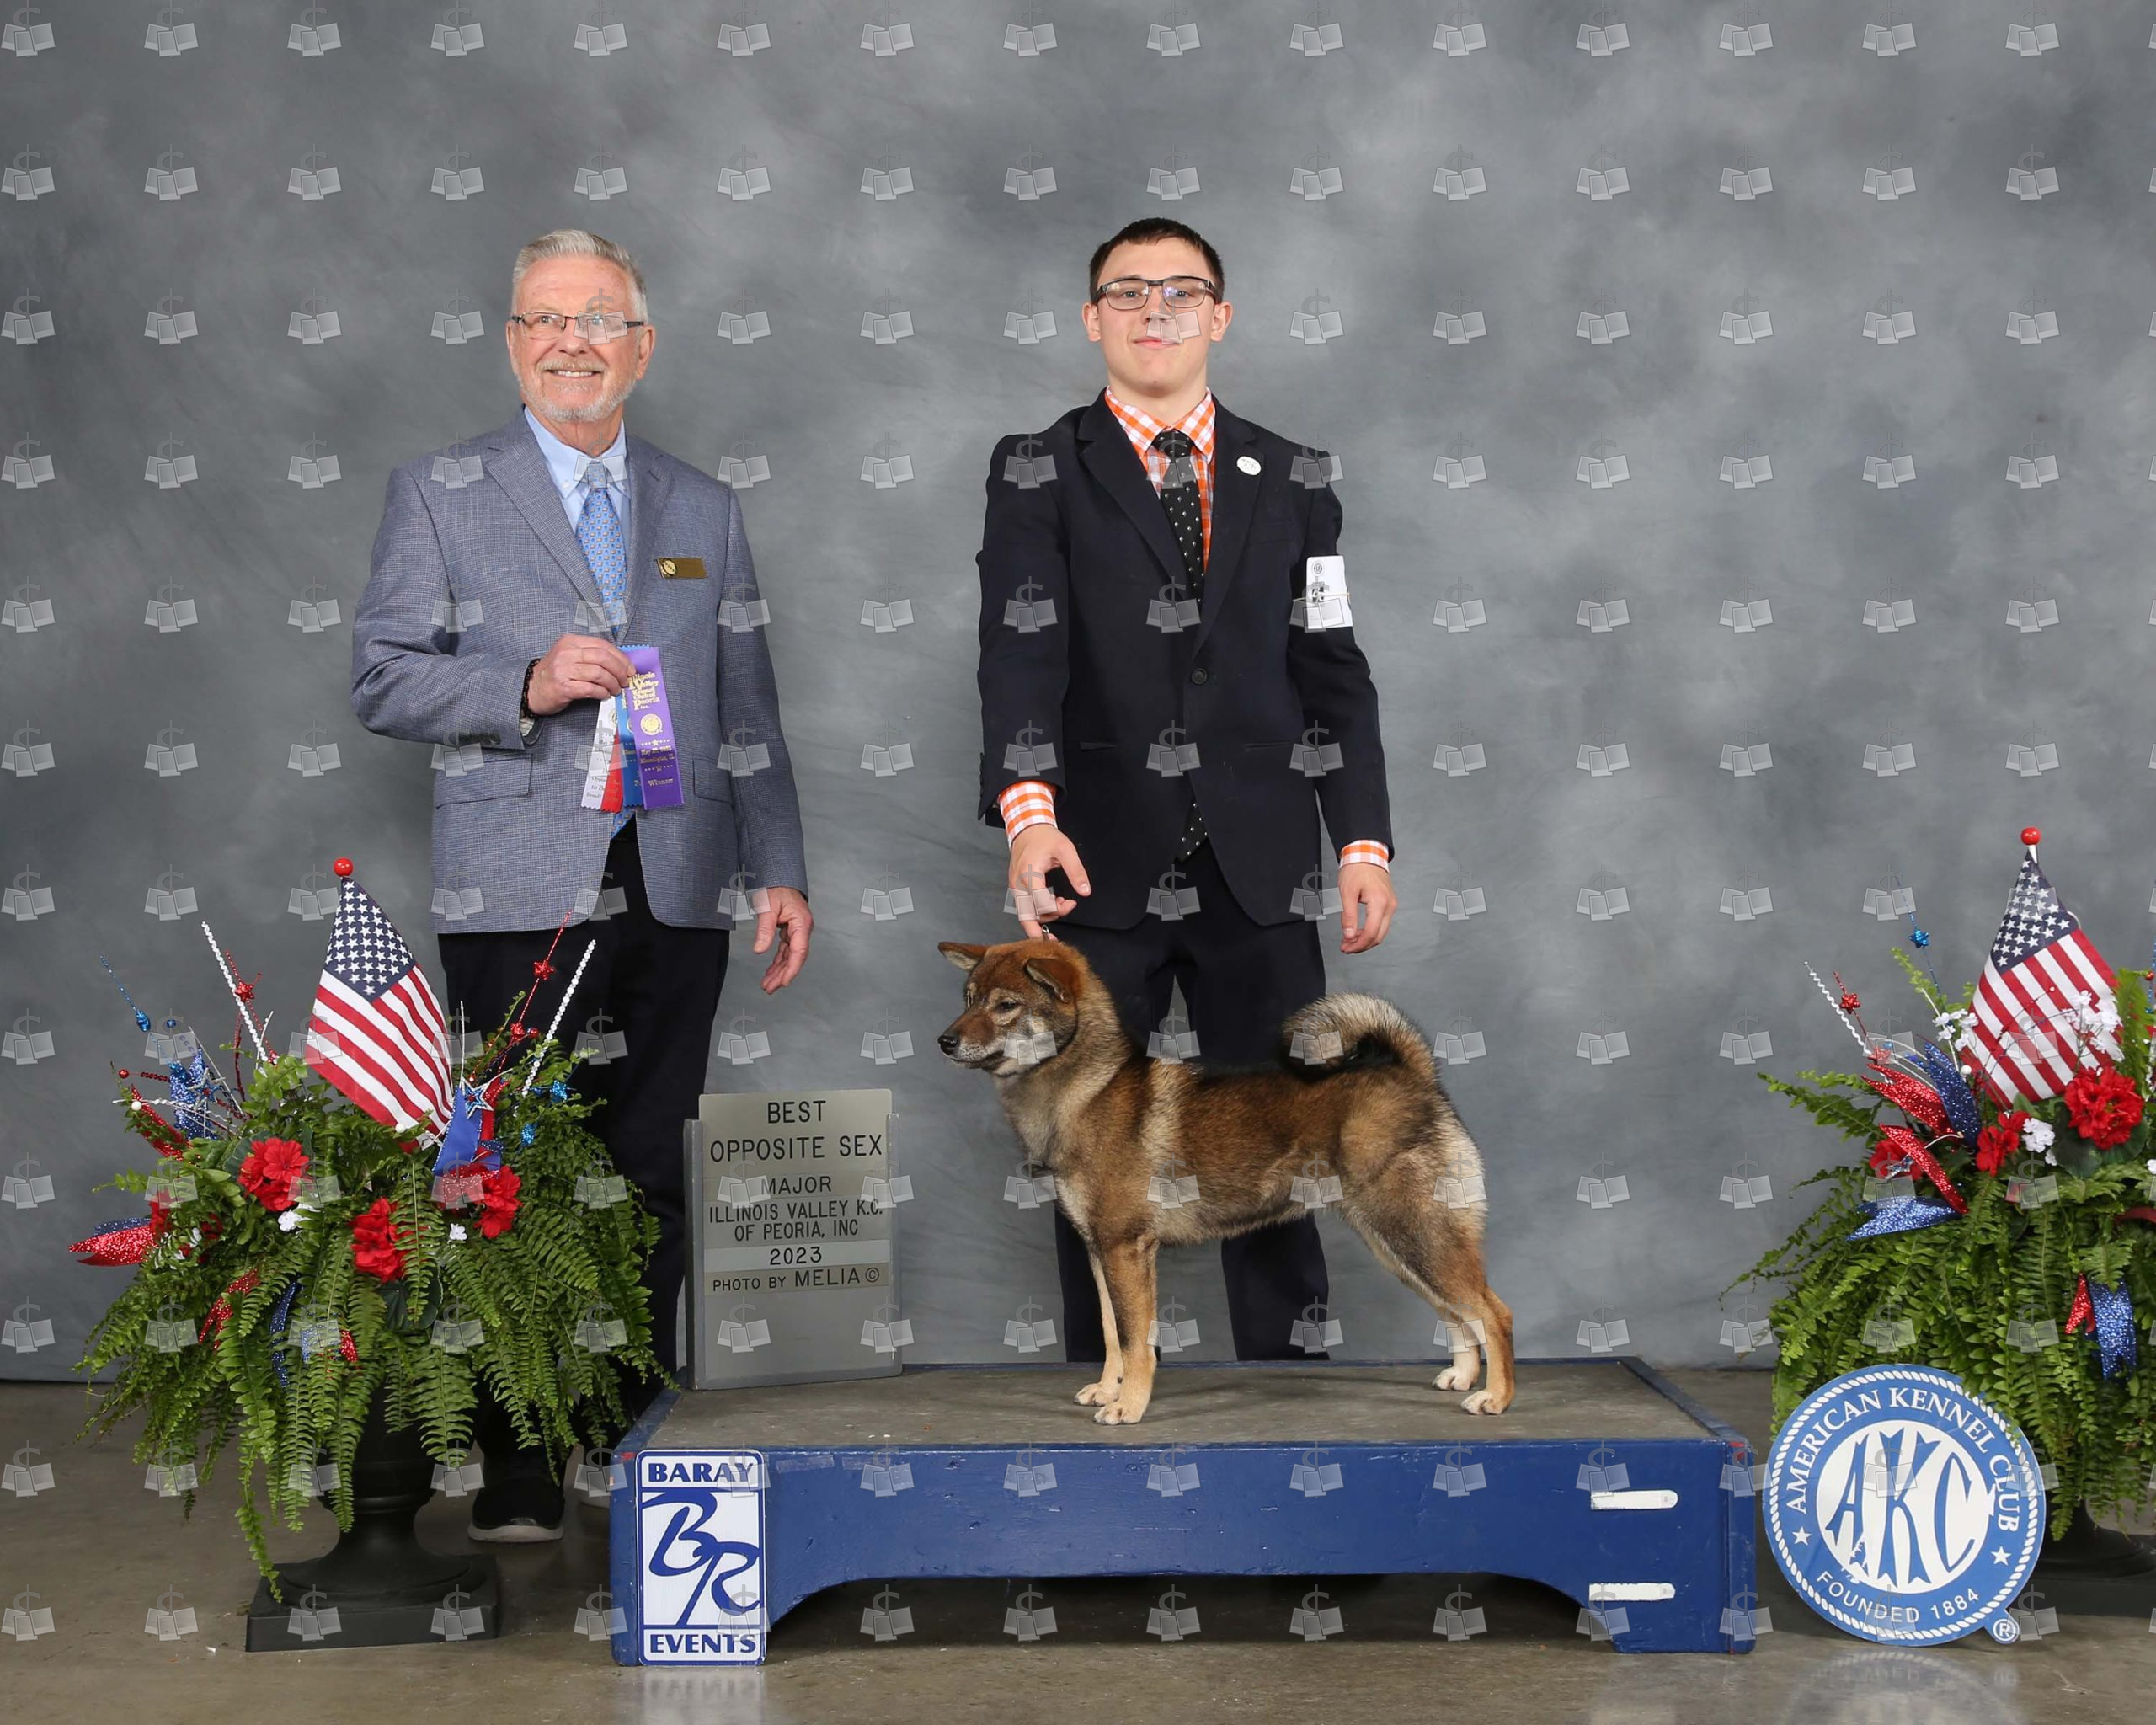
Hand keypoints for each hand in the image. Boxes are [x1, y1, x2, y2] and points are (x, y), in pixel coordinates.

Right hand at [526, 634, 634, 714]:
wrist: (532, 689)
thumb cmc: (555, 674)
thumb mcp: (570, 657)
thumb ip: (591, 656)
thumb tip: (620, 664)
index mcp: (570, 642)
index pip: (602, 645)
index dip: (620, 658)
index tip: (629, 668)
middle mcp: (566, 653)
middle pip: (603, 658)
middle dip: (620, 670)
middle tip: (625, 680)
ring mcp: (564, 670)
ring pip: (599, 674)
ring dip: (612, 683)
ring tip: (615, 689)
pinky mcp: (563, 687)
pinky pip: (591, 689)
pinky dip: (602, 693)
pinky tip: (604, 695)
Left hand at [752, 886, 811, 990]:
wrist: (779, 879)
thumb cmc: (776, 888)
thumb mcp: (767, 907)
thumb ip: (764, 930)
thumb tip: (759, 950)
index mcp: (801, 923)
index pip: (799, 951)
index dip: (792, 969)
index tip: (784, 982)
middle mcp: (802, 929)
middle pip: (795, 958)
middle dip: (782, 975)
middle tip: (769, 988)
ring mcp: (797, 932)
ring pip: (789, 957)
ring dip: (779, 971)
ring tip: (767, 985)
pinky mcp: (790, 932)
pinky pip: (785, 951)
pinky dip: (778, 962)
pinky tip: (771, 972)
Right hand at [1009, 824, 1088, 939]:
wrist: (1027, 829)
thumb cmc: (1045, 838)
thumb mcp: (1066, 849)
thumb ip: (1076, 870)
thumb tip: (1085, 891)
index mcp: (1029, 874)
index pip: (1040, 903)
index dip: (1057, 909)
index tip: (1071, 903)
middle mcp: (1017, 884)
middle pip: (1026, 917)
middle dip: (1041, 930)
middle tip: (1054, 939)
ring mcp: (1014, 888)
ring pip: (1024, 915)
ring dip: (1043, 917)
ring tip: (1061, 906)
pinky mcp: (1015, 889)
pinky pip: (1023, 908)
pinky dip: (1037, 912)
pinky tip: (1051, 905)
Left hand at [1337, 861, 1395, 952]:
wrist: (1366, 854)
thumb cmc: (1357, 869)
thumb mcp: (1347, 892)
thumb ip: (1348, 916)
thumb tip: (1349, 935)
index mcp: (1380, 902)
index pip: (1372, 933)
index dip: (1358, 945)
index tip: (1346, 947)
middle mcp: (1389, 905)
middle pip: (1378, 936)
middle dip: (1361, 946)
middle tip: (1346, 948)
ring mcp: (1391, 905)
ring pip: (1381, 932)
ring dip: (1365, 940)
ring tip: (1349, 941)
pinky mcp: (1388, 904)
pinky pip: (1381, 923)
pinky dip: (1370, 931)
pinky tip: (1358, 932)